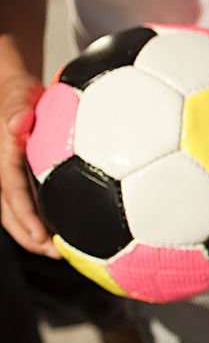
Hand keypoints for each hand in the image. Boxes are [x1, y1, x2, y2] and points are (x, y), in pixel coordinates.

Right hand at [0, 72, 56, 256]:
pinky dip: (44, 219)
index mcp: (3, 157)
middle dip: (30, 236)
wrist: (14, 87)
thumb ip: (18, 107)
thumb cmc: (20, 90)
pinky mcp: (23, 176)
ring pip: (18, 212)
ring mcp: (11, 176)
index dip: (25, 217)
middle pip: (11, 212)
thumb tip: (15, 124)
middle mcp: (3, 171)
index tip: (41, 237)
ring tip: (62, 253)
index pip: (11, 193)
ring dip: (36, 234)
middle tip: (57, 255)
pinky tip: (68, 231)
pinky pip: (30, 202)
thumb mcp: (18, 93)